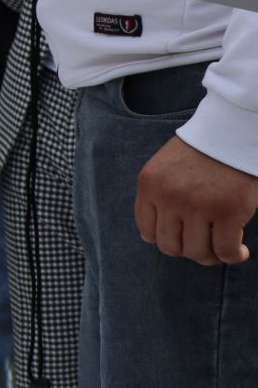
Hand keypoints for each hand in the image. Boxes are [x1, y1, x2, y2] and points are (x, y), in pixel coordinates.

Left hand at [135, 137, 257, 265]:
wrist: (234, 130)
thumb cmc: (202, 150)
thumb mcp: (165, 168)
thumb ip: (155, 198)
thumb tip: (148, 238)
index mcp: (149, 185)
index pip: (147, 231)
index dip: (165, 240)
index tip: (183, 237)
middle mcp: (169, 197)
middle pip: (171, 247)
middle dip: (188, 250)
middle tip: (205, 244)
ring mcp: (198, 205)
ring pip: (198, 252)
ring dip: (211, 257)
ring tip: (223, 249)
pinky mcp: (229, 211)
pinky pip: (225, 250)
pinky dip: (233, 256)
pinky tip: (241, 251)